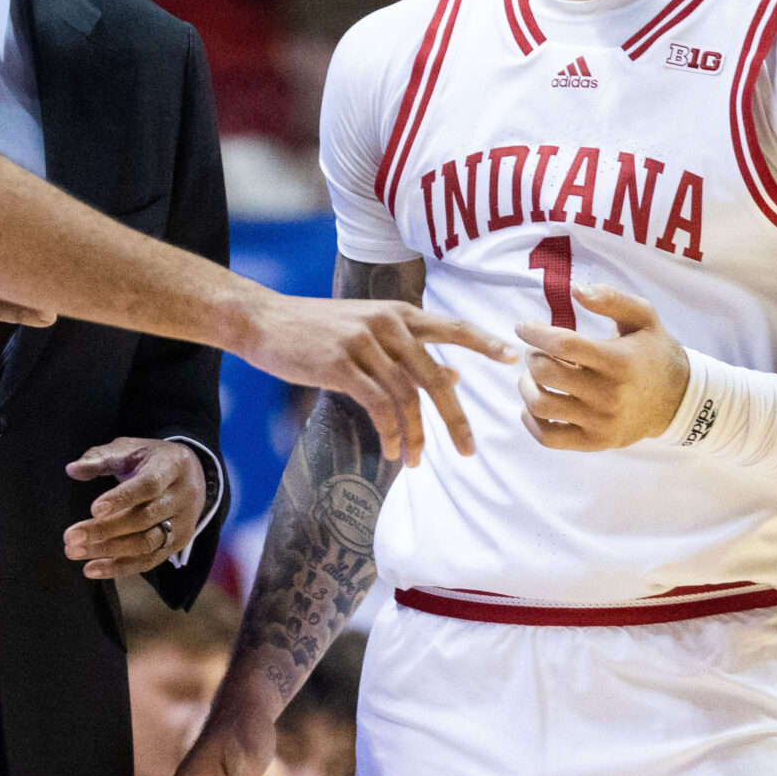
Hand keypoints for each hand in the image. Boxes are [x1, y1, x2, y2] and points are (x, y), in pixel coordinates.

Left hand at [63, 438, 205, 577]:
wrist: (192, 475)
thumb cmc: (150, 460)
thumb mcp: (128, 449)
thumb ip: (99, 458)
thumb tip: (72, 470)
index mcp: (171, 466)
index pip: (148, 485)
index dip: (121, 498)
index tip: (93, 509)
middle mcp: (182, 497)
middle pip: (144, 518)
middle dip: (104, 530)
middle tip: (70, 537)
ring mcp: (183, 524)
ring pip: (146, 543)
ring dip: (108, 551)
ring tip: (74, 552)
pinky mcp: (178, 544)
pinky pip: (149, 561)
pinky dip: (119, 568)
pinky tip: (91, 569)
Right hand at [233, 295, 520, 466]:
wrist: (263, 321)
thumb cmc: (315, 328)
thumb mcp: (367, 332)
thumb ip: (409, 352)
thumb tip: (454, 375)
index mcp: (398, 313)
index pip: (451, 327)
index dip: (483, 342)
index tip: (513, 359)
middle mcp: (387, 324)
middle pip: (434, 377)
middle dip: (455, 418)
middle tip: (469, 451)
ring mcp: (364, 343)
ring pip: (406, 397)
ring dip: (416, 436)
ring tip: (416, 462)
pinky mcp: (341, 364)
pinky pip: (378, 405)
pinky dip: (389, 432)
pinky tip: (390, 450)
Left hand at [514, 282, 689, 451]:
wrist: (678, 401)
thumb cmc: (653, 352)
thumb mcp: (643, 317)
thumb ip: (611, 299)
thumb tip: (576, 290)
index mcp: (618, 361)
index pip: (563, 344)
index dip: (534, 332)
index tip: (523, 327)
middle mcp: (609, 394)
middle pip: (545, 373)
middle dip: (531, 356)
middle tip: (536, 351)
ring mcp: (601, 422)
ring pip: (540, 405)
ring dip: (526, 386)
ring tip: (534, 376)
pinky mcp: (595, 442)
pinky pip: (548, 437)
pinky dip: (531, 420)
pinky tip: (537, 402)